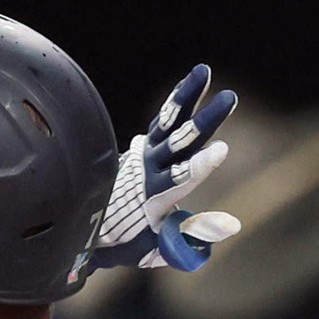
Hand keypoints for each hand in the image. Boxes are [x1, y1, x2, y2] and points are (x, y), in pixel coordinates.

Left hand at [90, 64, 242, 274]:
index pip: (181, 178)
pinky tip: (194, 82)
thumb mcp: (157, 248)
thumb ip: (192, 237)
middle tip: (230, 98)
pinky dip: (177, 102)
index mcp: (155, 197)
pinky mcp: (144, 145)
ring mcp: (145, 153)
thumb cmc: (126, 242)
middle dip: (207, 120)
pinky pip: (163, 120)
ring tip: (204, 71)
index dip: (200, 166)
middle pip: (181, 141)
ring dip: (188, 96)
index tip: (222, 149)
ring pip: (170, 121)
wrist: (87, 225)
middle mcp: (150, 169)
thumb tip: (231, 224)